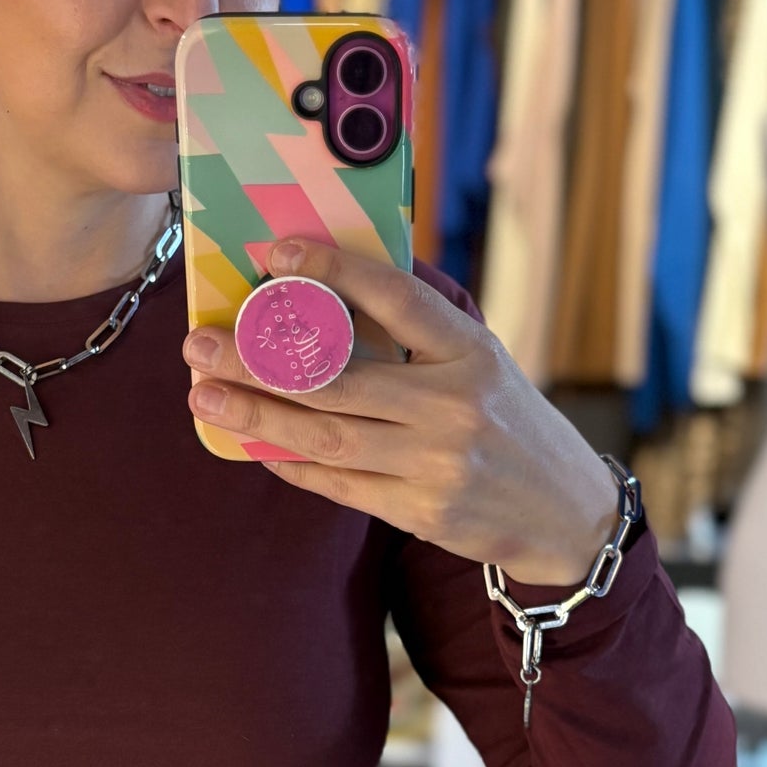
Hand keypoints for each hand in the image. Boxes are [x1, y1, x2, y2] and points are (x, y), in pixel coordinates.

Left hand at [181, 239, 623, 583]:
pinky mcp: (422, 512)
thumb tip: (328, 292)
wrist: (567, 514)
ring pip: (326, 435)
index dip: (333, 270)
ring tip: (205, 395)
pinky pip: (338, 484)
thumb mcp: (483, 363)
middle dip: (257, 358)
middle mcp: (455, 405)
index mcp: (471, 352)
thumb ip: (419, 334)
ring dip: (256, 414)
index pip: (396, 298)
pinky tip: (254, 441)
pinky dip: (291, 462)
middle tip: (198, 343)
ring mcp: (437, 463)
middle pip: (337, 377)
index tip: (277, 252)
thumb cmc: (510, 424)